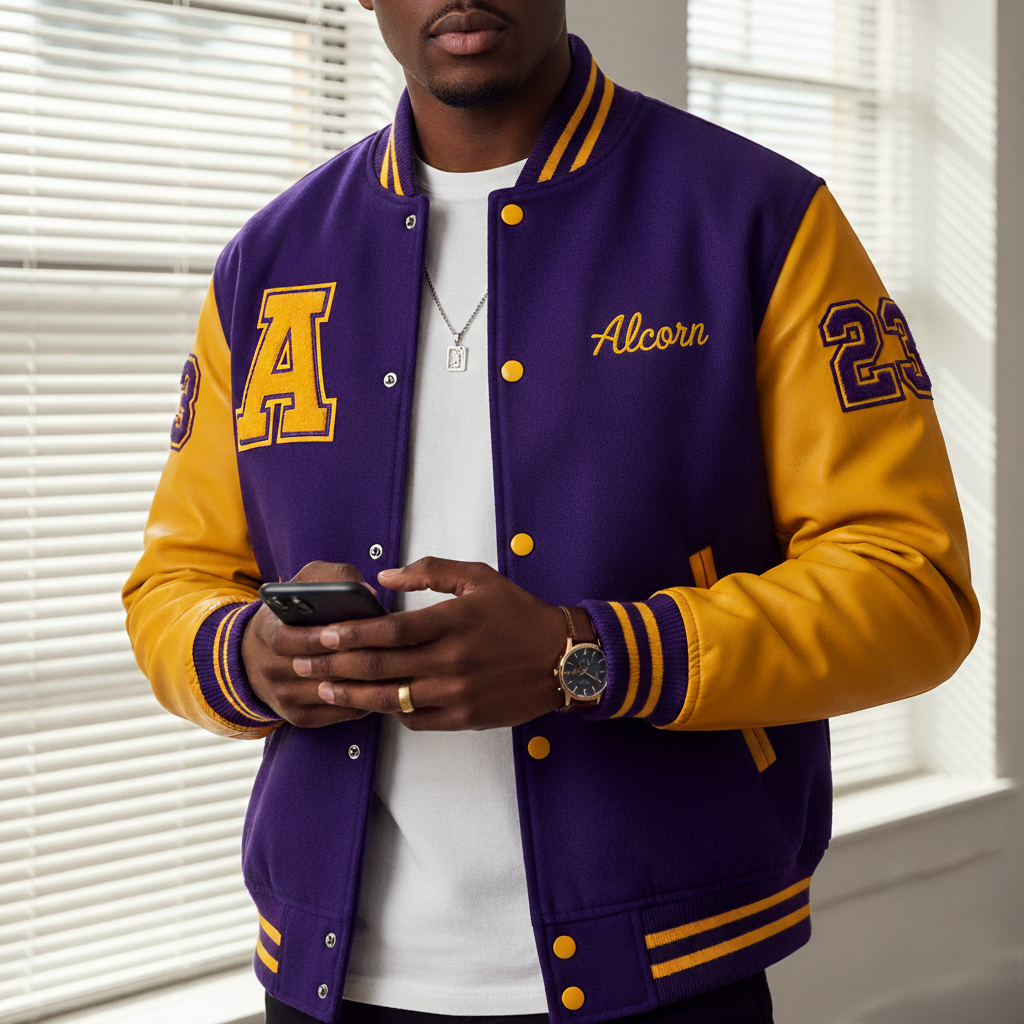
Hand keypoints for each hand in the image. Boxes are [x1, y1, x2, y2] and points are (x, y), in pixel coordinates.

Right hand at [241, 560, 383, 727]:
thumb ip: (330, 578)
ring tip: (394, 666)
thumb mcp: (301, 585)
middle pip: (319, 669)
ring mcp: (285, 697)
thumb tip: (368, 591)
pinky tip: (383, 686)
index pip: (291, 639)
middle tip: (387, 649)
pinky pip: (338, 713)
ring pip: (333, 693)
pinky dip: (363, 701)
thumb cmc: (288, 617)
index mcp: (269, 633)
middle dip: (353, 658)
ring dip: (364, 682)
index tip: (349, 628)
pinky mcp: (299, 717)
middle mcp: (271, 670)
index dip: (320, 636)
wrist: (254, 658)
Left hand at [299, 557, 568, 729]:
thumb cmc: (518, 615)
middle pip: (381, 667)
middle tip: (304, 662)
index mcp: (453, 622)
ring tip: (324, 687)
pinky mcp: (464, 717)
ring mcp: (457, 692)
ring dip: (351, 693)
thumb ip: (432, 572)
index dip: (351, 633)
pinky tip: (371, 702)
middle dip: (335, 664)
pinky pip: (415, 719)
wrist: (562, 658)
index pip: (390, 631)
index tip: (323, 632)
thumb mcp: (480, 578)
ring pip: (391, 698)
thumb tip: (386, 577)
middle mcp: (451, 660)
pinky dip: (390, 711)